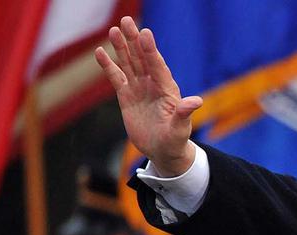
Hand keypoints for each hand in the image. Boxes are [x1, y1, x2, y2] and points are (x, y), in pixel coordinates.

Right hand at [95, 16, 201, 175]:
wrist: (162, 151)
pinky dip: (108, 65)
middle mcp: (153, 84)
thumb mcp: (180, 129)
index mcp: (167, 89)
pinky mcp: (127, 96)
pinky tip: (100, 52)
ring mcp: (139, 88)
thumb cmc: (175, 141)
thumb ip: (184, 114)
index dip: (151, 51)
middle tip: (126, 21)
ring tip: (114, 30)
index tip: (145, 34)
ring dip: (121, 48)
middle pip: (142, 58)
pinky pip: (116, 77)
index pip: (158, 66)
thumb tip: (196, 101)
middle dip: (134, 41)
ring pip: (129, 63)